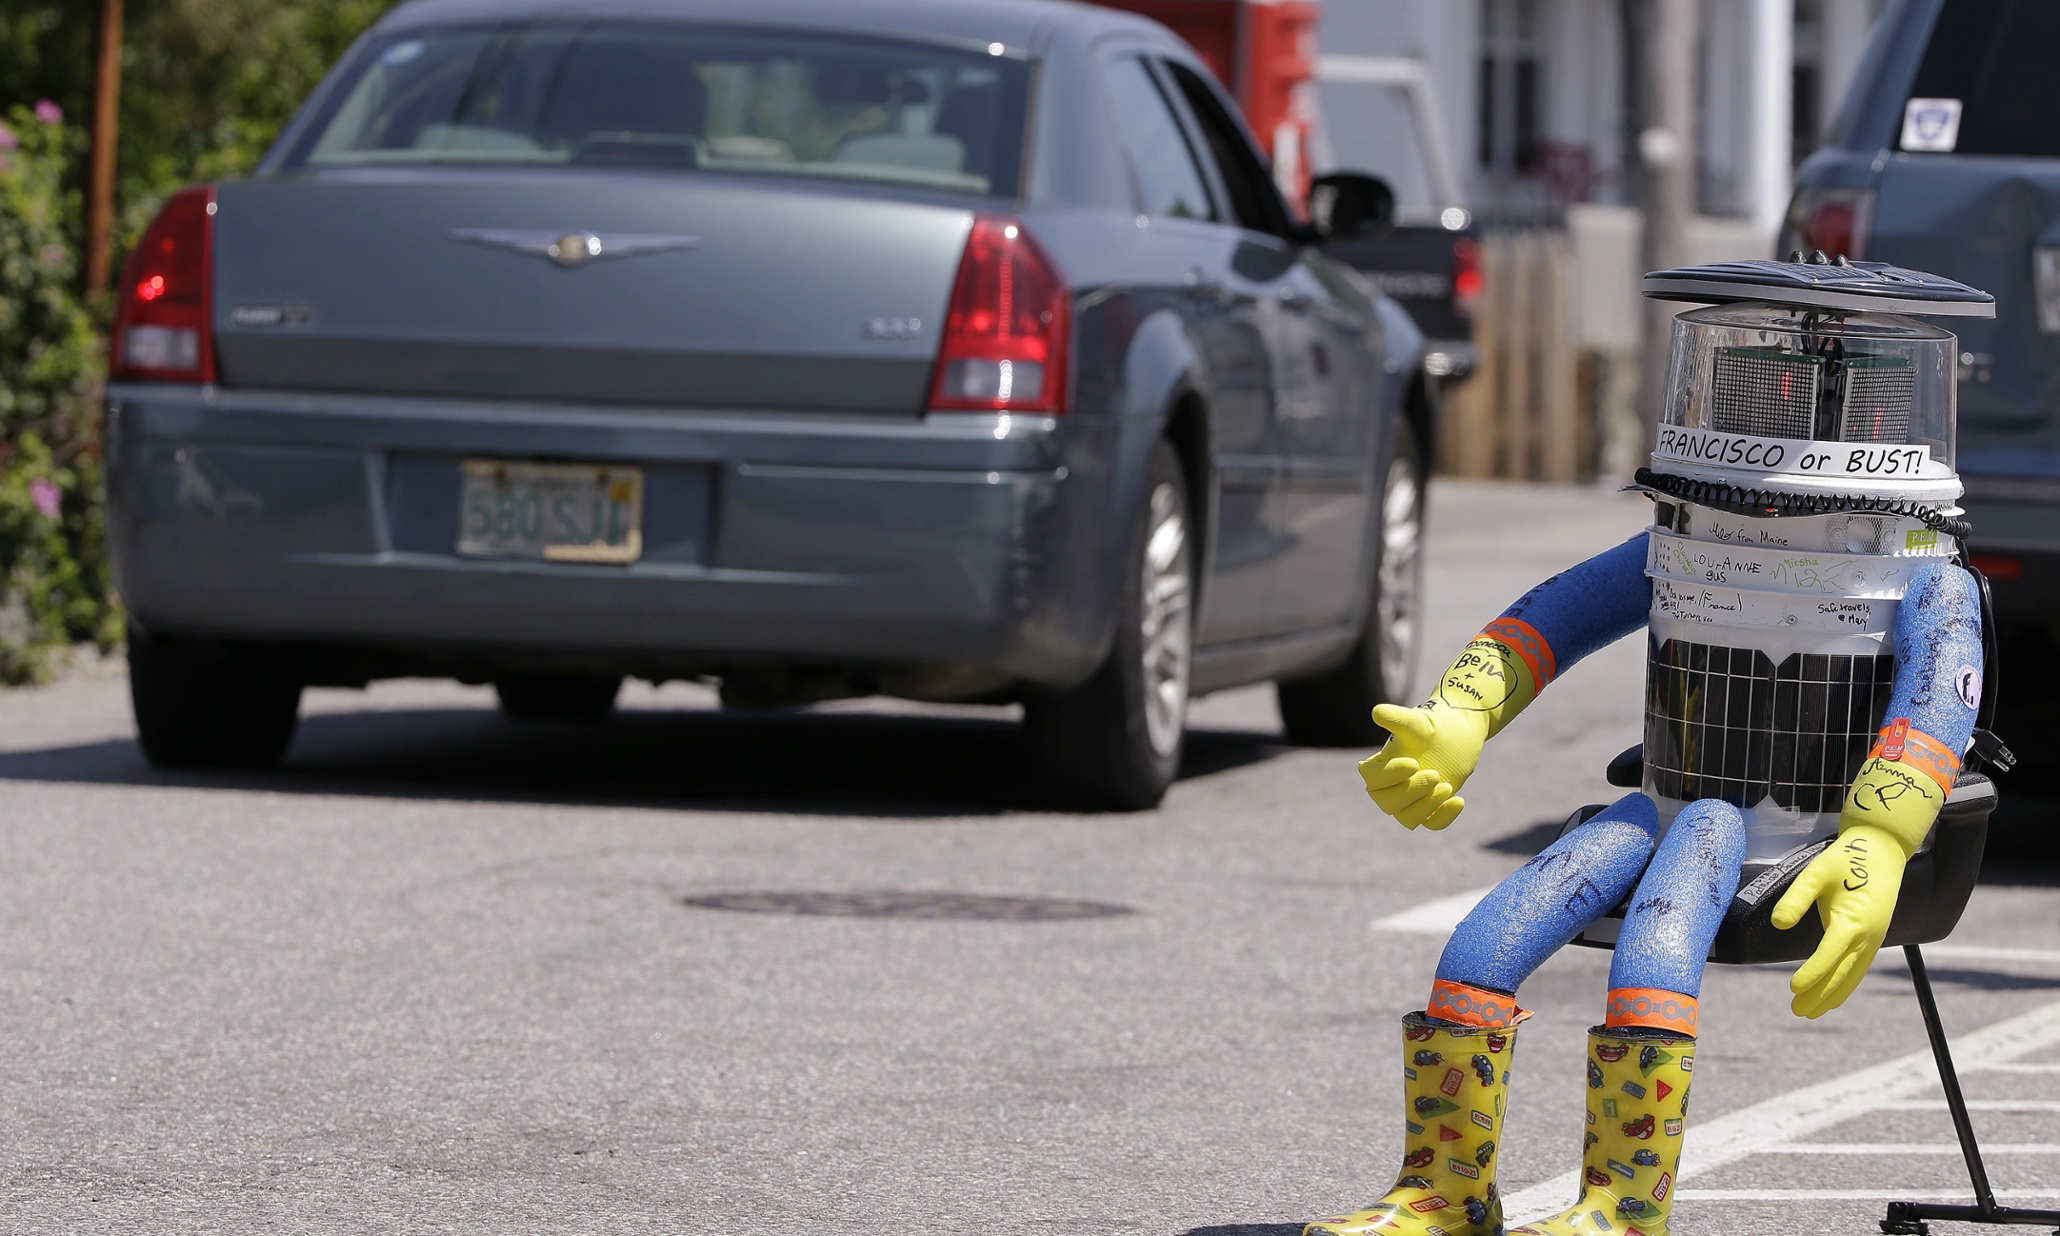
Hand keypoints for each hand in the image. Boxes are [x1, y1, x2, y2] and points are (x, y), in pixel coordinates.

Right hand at [1358, 701, 1488, 829]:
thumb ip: (1398, 719)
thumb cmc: (1434, 725)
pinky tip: (1460, 800)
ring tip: (1448, 785)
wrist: (1458, 735)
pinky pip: (1431, 824)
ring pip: (1407, 818)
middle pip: (1387, 803)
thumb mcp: (1418, 722)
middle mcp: (1389, 786)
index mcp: (1379, 765)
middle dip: (1412, 791)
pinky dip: (1444, 816)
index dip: (1390, 775)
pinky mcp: (1429, 808)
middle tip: (1435, 774)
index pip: (1373, 779)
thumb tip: (1377, 712)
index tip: (1414, 763)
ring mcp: (1409, 800)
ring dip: (1426, 806)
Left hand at [1770, 824, 1909, 1017]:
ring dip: (1831, 994)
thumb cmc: (1845, 859)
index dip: (1812, 973)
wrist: (1881, 851)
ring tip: (1810, 1012)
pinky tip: (1832, 996)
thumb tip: (1778, 924)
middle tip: (1796, 1011)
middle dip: (1819, 994)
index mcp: (1853, 920)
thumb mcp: (1815, 873)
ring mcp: (1874, 939)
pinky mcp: (1874, 937)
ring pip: (1852, 975)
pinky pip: (1859, 967)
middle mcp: (1868, 935)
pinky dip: (1846, 984)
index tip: (1793, 988)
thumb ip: (1796, 898)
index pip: (1829, 955)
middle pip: (1841, 973)